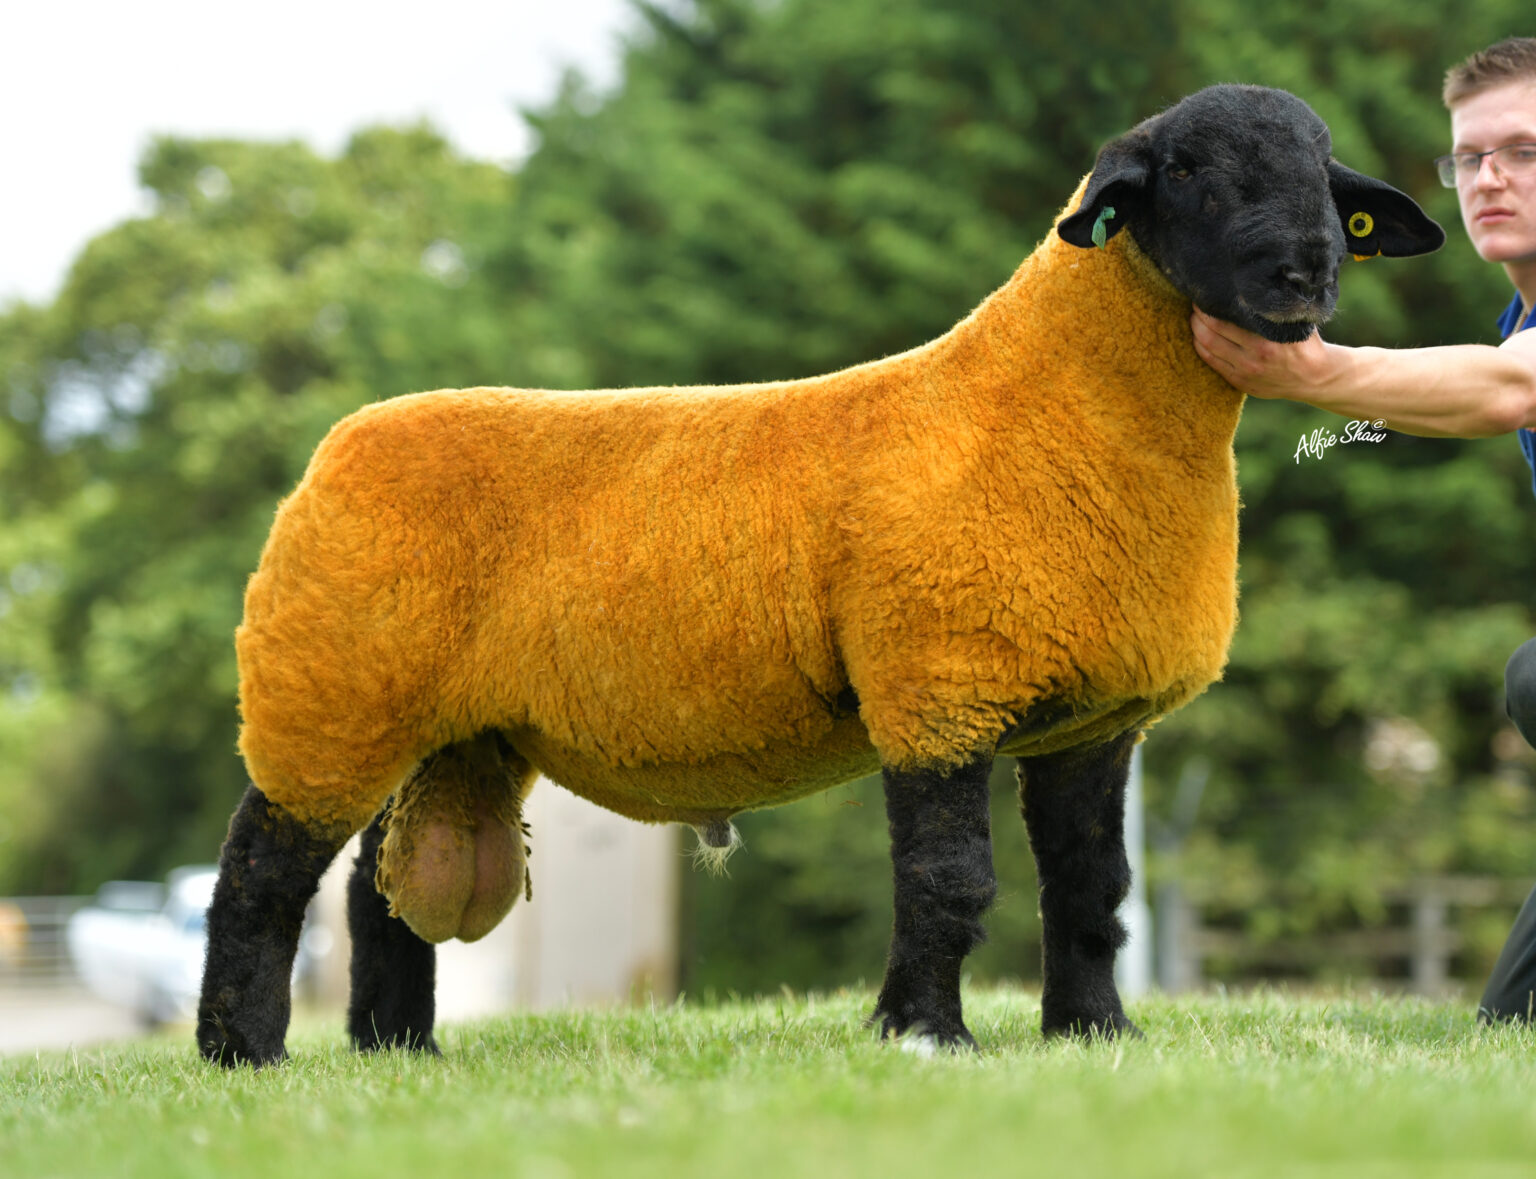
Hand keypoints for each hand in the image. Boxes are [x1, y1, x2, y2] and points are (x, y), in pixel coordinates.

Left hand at [1189, 307, 1333, 399]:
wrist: (1315, 377)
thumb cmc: (1305, 342)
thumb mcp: (1297, 322)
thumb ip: (1276, 308)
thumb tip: (1259, 283)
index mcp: (1266, 341)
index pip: (1224, 320)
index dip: (1209, 307)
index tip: (1205, 295)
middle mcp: (1252, 357)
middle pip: (1210, 333)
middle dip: (1198, 317)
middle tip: (1196, 305)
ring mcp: (1244, 372)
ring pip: (1206, 348)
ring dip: (1196, 331)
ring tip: (1195, 319)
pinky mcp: (1239, 382)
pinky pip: (1211, 363)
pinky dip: (1201, 348)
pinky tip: (1200, 337)